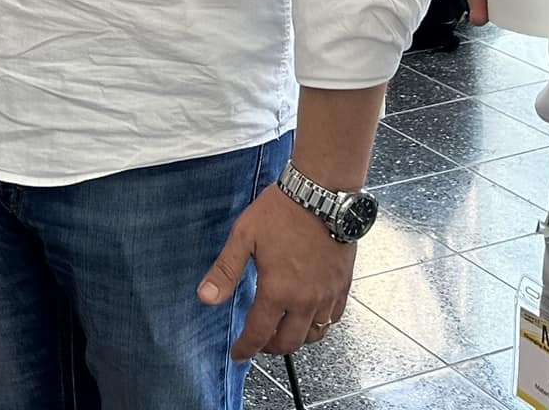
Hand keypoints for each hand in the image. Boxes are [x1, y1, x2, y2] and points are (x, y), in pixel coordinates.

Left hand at [198, 186, 355, 359]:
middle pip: (289, 343)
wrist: (322, 193)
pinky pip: (333, 318)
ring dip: (296, 339)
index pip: (259, 334)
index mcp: (278, 291)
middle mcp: (305, 300)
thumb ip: (225, 271)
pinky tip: (310, 314)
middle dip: (270, 348)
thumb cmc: (282, 211)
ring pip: (314, 335)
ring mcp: (327, 294)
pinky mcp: (343, 284)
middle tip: (259, 343)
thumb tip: (205, 298)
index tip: (239, 354)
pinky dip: (320, 324)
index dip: (245, 348)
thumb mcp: (244, 237)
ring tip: (283, 331)